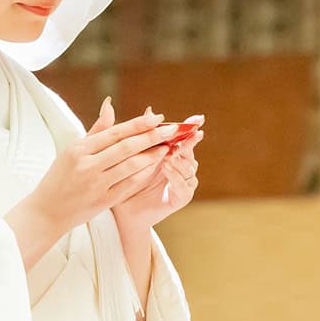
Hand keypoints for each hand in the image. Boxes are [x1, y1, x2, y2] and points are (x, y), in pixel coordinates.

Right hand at [4, 98, 175, 267]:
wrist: (47, 212)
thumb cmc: (60, 177)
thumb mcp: (72, 150)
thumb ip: (96, 130)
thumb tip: (110, 104)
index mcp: (79, 149)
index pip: (115, 133)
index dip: (139, 125)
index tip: (158, 118)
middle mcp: (87, 165)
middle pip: (126, 147)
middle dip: (152, 137)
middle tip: (172, 129)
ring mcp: (96, 185)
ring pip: (131, 166)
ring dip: (152, 155)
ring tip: (167, 147)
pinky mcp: (103, 201)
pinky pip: (129, 184)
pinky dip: (144, 174)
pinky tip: (155, 166)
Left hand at [112, 114, 203, 232]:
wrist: (122, 212)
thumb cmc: (125, 181)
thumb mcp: (131, 153)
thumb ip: (140, 131)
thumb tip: (149, 108)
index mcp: (170, 154)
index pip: (183, 138)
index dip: (191, 128)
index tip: (197, 118)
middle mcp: (179, 167)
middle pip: (190, 151)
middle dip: (191, 142)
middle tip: (190, 134)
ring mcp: (182, 182)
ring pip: (190, 168)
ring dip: (181, 160)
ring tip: (170, 153)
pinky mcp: (180, 198)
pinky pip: (184, 187)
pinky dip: (177, 177)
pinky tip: (168, 168)